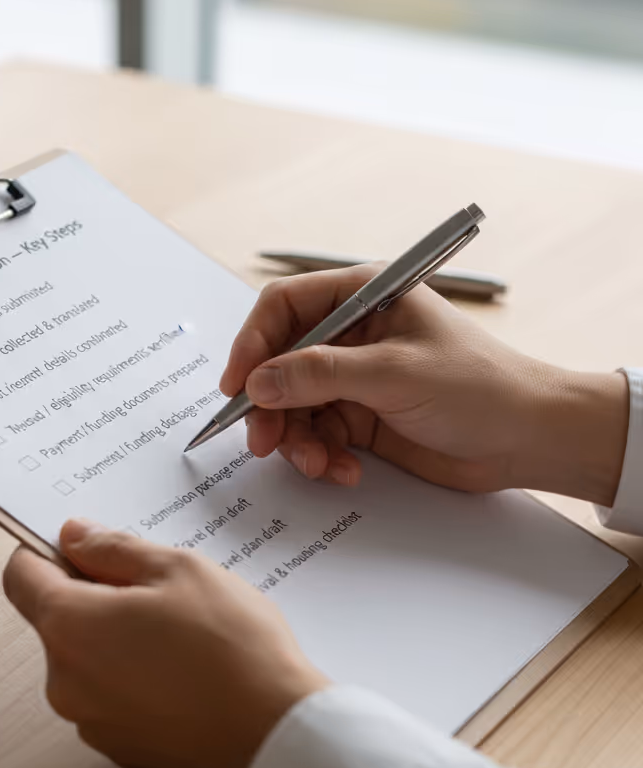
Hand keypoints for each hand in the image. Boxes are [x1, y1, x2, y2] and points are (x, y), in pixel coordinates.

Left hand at [3, 520, 326, 767]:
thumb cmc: (232, 645)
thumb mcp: (176, 569)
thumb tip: (71, 537)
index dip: (45, 552)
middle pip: (57, 621)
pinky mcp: (121, 753)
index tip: (83, 548)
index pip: (21, 577)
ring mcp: (91, 724)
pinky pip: (112, 700)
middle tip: (158, 591)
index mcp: (68, 627)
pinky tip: (186, 676)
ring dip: (117, 641)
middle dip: (95, 598)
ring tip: (182, 636)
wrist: (277, 738)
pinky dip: (135, 681)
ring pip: (87, 661)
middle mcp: (64, 682)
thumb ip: (112, 549)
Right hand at [222, 266, 628, 505]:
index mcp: (363, 297)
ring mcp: (354, 377)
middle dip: (270, 404)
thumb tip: (257, 383)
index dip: (252, 343)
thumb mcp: (394, 373)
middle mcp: (351, 333)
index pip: (284, 306)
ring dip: (296, 438)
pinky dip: (321, 456)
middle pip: (279, 362)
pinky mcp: (360, 417)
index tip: (237, 386)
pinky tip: (344, 470)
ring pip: (293, 405)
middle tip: (264, 441)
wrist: (529, 440)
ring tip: (317, 463)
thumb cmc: (479, 387)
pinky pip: (317, 434)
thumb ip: (320, 374)